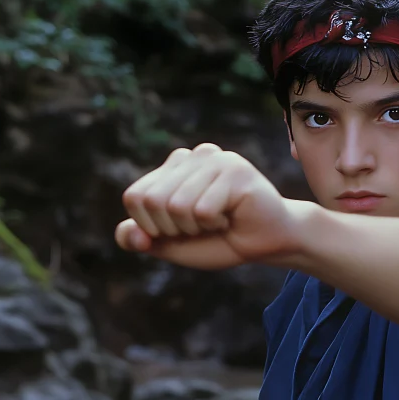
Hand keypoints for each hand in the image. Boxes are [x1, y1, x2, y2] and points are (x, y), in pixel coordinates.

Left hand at [114, 143, 301, 268]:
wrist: (268, 244)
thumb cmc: (222, 239)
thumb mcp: (172, 244)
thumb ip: (142, 238)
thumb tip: (130, 234)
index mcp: (174, 165)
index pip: (134, 197)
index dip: (150, 226)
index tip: (181, 230)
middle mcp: (193, 155)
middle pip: (153, 201)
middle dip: (174, 229)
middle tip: (204, 226)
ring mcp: (216, 159)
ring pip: (178, 206)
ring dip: (198, 228)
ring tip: (220, 220)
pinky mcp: (236, 171)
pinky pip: (203, 210)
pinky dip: (216, 225)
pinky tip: (233, 216)